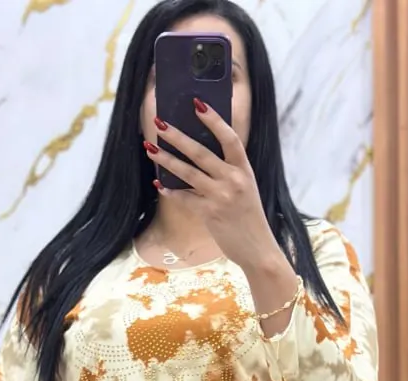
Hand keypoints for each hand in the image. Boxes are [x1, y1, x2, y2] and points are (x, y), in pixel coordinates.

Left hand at [148, 101, 279, 272]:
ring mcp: (221, 197)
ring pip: (187, 172)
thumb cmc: (249, 218)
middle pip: (200, 152)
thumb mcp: (245, 188)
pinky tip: (158, 183)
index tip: (197, 104)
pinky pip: (184, 198)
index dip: (213, 119)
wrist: (257, 249)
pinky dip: (170, 191)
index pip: (229, 137)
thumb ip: (228, 171)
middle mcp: (233, 180)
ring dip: (166, 159)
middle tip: (159, 123)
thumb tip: (200, 154)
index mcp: (244, 169)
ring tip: (150, 148)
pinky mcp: (209, 214)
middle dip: (177, 136)